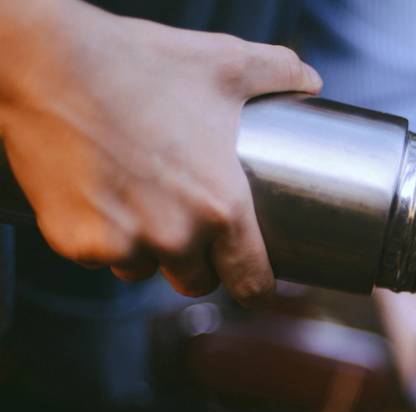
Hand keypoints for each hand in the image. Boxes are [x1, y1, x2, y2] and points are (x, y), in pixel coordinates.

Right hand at [0, 0, 321, 303]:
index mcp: (223, 207)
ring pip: (144, 270)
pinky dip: (99, 236)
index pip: (252, 282)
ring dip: (145, 250)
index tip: (253, 281)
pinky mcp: (77, 242)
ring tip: (138, 199)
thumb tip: (312, 82)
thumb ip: (278, 73)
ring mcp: (124, 244)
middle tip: (186, 223)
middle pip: (197, 282)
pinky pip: (99, 256)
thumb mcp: (223, 63)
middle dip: (196, 263)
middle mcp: (177, 236)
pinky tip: (99, 194)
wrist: (44, 60)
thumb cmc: (138, 62)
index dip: (256, 286)